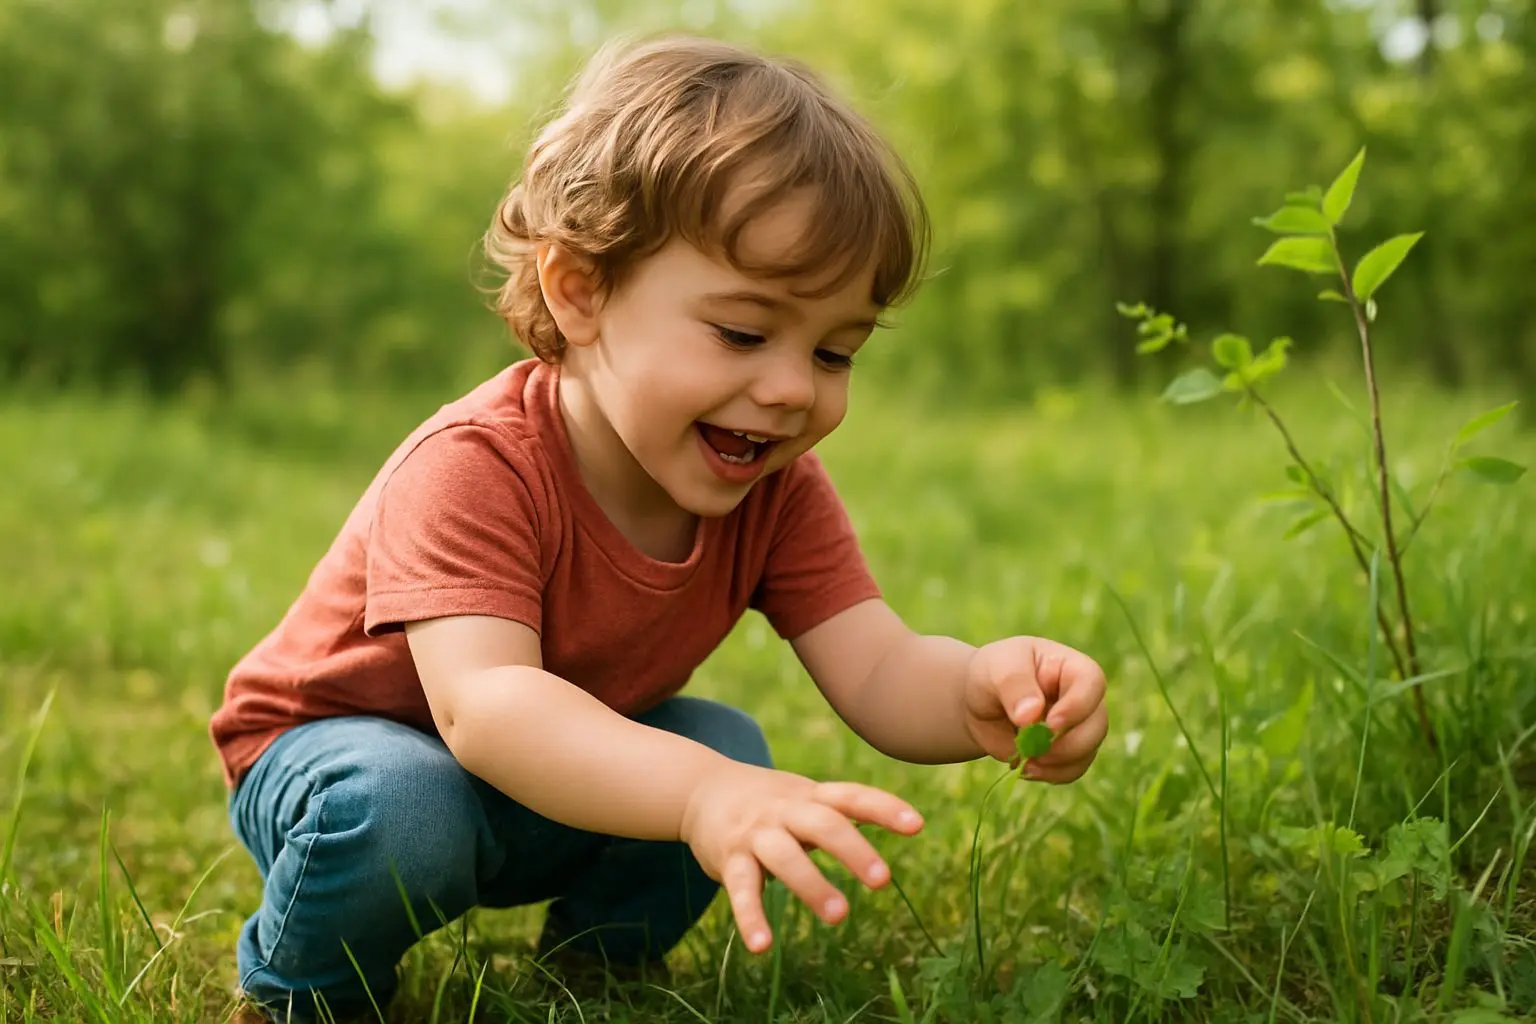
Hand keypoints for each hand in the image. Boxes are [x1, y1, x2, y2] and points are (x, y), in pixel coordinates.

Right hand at [679, 762, 922, 952]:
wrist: (701, 790)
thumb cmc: (768, 801)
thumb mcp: (805, 797)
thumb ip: (844, 811)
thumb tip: (909, 823)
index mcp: (811, 796)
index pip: (852, 796)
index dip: (884, 808)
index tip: (917, 826)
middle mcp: (785, 810)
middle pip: (823, 824)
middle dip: (853, 850)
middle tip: (882, 880)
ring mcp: (756, 833)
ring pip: (785, 856)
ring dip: (812, 885)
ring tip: (839, 916)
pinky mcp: (729, 859)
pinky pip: (742, 889)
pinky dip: (751, 917)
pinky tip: (762, 946)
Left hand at [962, 636, 1107, 782]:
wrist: (979, 700)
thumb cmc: (993, 672)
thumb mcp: (997, 667)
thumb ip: (1013, 684)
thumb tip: (1030, 715)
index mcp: (1072, 668)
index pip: (1092, 683)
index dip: (1077, 707)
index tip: (1050, 724)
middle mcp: (1082, 698)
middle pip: (1096, 725)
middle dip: (1067, 744)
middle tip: (1033, 749)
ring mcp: (1078, 727)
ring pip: (1087, 752)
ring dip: (1057, 763)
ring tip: (1025, 760)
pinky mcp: (1067, 752)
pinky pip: (1071, 770)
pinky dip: (1050, 774)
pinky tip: (1026, 768)